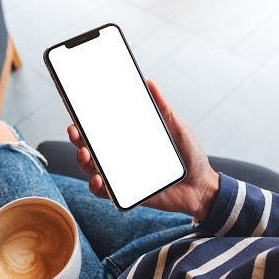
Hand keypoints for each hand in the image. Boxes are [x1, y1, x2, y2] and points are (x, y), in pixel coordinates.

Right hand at [67, 80, 218, 219]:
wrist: (203, 188)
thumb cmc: (190, 157)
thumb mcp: (178, 128)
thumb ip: (164, 108)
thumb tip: (150, 83)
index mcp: (129, 140)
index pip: (102, 129)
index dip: (86, 121)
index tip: (76, 110)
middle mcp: (121, 157)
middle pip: (90, 147)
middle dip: (77, 139)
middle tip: (75, 131)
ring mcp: (122, 176)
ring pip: (92, 169)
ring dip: (83, 161)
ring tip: (86, 154)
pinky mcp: (127, 194)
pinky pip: (104, 192)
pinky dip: (96, 187)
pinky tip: (98, 179)